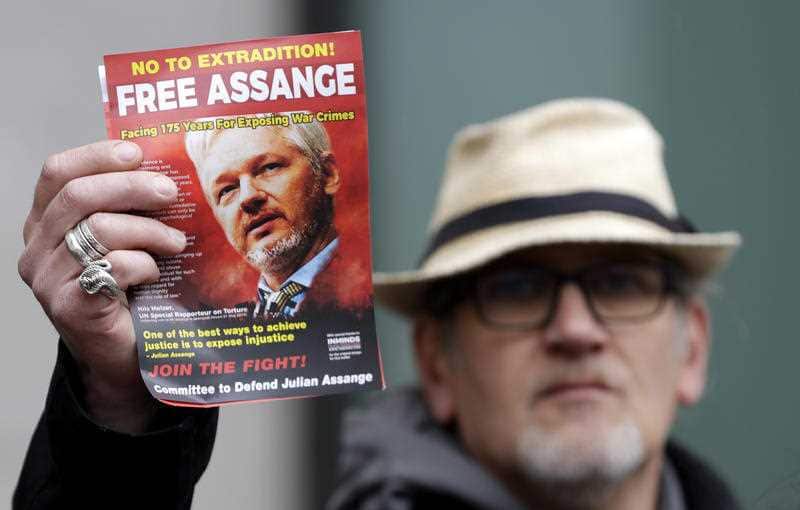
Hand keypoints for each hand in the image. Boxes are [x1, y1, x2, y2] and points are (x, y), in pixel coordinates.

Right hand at [18, 140, 185, 432]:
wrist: (125, 357)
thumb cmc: (129, 292)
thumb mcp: (123, 240)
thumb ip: (126, 208)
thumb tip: (165, 168)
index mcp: (45, 223)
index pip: (57, 173)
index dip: (96, 155)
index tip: (137, 153)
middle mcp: (37, 249)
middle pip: (79, 195)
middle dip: (132, 187)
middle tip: (170, 192)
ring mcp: (47, 280)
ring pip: (99, 229)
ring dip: (149, 230)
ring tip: (176, 243)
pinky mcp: (69, 307)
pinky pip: (111, 266)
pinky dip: (143, 263)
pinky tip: (155, 273)